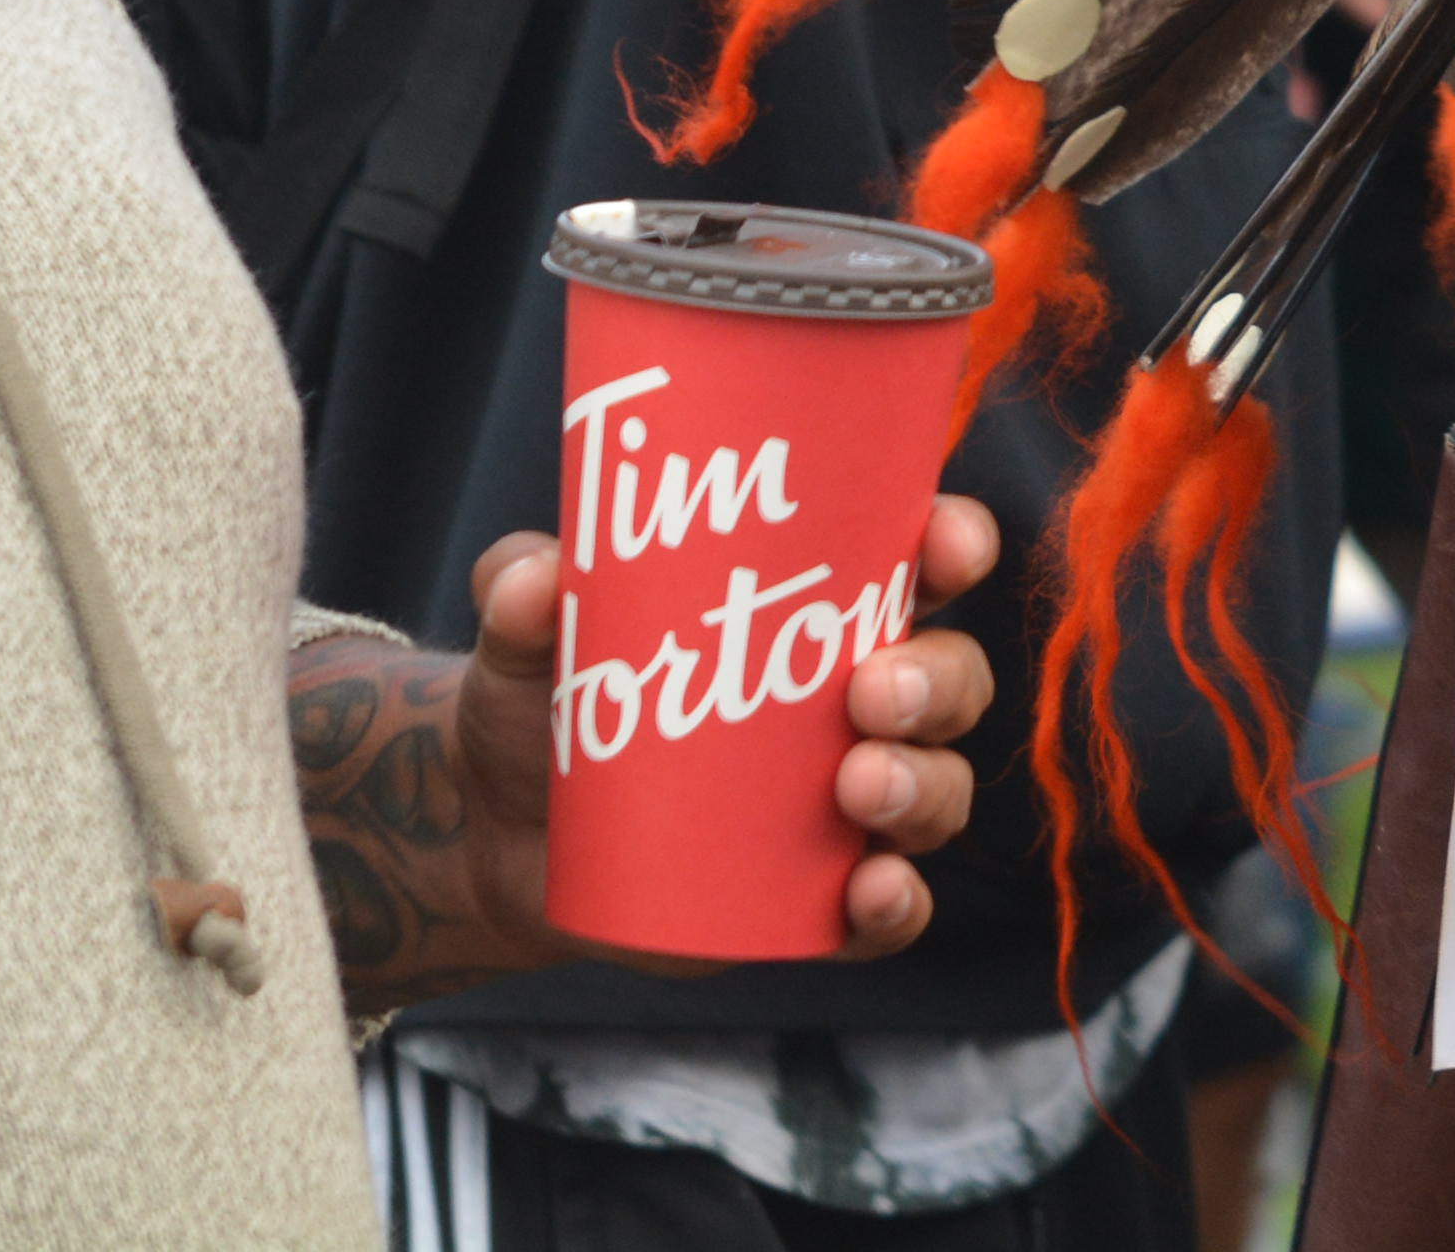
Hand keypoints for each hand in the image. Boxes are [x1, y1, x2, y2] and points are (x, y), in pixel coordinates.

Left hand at [292, 495, 999, 1009]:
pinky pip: (895, 911)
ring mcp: (846, 807)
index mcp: (820, 613)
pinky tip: (868, 890)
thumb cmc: (542, 707)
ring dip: (923, 786)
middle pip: (953, 680)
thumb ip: (521, 592)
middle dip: (938, 681)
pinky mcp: (816, 900)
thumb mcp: (526, 642)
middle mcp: (856, 704)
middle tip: (871, 692)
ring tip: (859, 790)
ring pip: (940, 790)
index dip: (958, 544)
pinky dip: (900, 904)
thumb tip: (533, 576)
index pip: (924, 563)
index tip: (945, 549)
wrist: (496, 841)